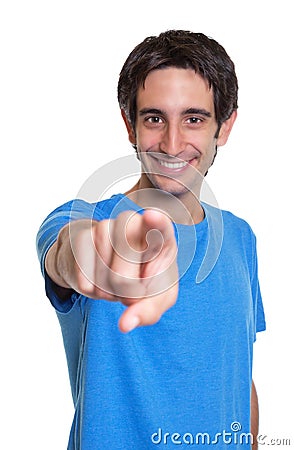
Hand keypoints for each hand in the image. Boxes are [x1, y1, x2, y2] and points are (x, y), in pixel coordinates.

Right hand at [54, 209, 178, 331]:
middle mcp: (133, 224)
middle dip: (128, 289)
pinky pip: (84, 272)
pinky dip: (90, 286)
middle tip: (132, 291)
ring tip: (114, 282)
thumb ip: (148, 312)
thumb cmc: (141, 281)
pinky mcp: (82, 235)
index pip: (161, 225)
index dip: (157, 222)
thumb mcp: (154, 298)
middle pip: (128, 265)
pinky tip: (97, 280)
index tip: (151, 217)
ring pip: (105, 270)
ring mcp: (106, 226)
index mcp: (159, 236)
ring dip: (109, 289)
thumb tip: (126, 324)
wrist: (107, 269)